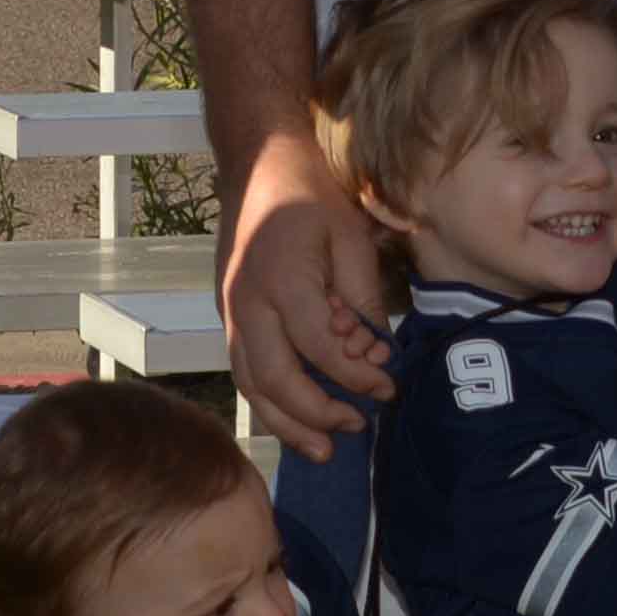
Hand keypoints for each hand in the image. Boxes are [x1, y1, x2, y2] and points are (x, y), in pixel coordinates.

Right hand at [221, 131, 396, 454]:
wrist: (257, 166)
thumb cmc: (310, 197)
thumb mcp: (350, 236)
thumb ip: (362, 297)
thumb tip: (373, 351)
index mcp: (282, 279)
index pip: (319, 347)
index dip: (356, 375)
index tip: (389, 386)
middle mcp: (246, 302)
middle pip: (274, 378)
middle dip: (316, 413)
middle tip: (356, 429)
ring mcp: (229, 312)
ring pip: (249, 384)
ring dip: (285, 422)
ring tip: (322, 449)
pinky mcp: (227, 317)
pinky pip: (244, 370)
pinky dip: (268, 403)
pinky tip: (296, 419)